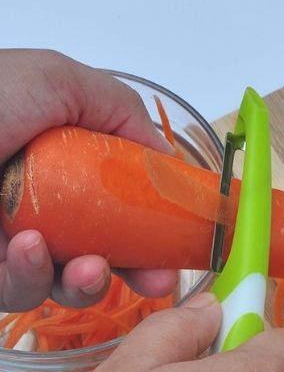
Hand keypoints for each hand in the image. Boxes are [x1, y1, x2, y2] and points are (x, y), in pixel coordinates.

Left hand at [0, 49, 176, 310]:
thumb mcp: (60, 81)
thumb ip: (121, 112)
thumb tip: (165, 158)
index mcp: (68, 168)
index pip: (123, 206)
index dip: (155, 227)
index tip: (180, 243)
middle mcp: (47, 206)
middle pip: (105, 250)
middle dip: (137, 271)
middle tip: (158, 280)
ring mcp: (15, 243)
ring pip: (68, 282)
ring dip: (89, 281)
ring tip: (91, 267)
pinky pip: (22, 291)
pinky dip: (32, 275)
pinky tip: (29, 249)